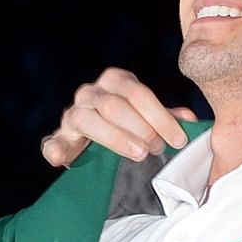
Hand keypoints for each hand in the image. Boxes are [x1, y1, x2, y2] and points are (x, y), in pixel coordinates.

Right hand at [40, 68, 195, 167]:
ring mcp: (71, 114)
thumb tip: (190, 120)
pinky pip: (52, 142)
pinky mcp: (58, 138)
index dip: (159, 116)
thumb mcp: (150, 118)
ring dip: (114, 138)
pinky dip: (54, 149)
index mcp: (115, 82)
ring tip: (138, 154)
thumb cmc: (131, 126)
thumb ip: (167, 117)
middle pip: (114, 105)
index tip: (177, 139)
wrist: (95, 141)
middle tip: (158, 149)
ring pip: (87, 119)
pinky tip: (61, 159)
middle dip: (140, 128)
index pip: (137, 93)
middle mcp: (90, 93)